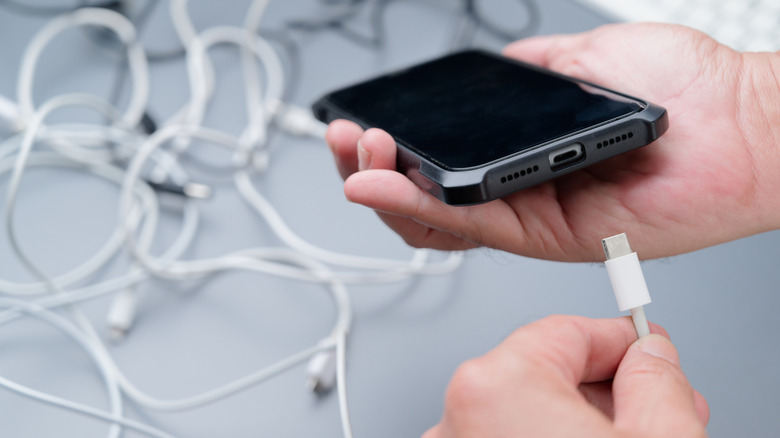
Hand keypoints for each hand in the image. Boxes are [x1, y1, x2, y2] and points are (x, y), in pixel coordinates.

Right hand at [326, 23, 779, 260]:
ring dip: (383, 191)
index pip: (437, 162)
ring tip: (355, 159)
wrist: (739, 117)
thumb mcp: (583, 59)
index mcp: (520, 153)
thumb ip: (527, 72)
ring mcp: (529, 217)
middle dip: (370, 169)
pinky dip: (418, 208)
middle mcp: (518, 191)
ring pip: (435, 222)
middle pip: (423, 197)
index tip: (362, 120)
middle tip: (345, 140)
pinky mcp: (545, 236)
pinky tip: (382, 186)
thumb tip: (486, 74)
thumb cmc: (679, 89)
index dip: (390, 148)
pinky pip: (470, 227)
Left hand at [422, 315, 708, 437]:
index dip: (621, 341)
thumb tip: (651, 354)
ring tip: (628, 433)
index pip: (566, 330)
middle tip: (653, 402)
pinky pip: (504, 434)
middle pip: (542, 371)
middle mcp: (457, 416)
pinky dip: (544, 436)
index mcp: (494, 386)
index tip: (649, 351)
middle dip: (604, 386)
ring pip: (524, 410)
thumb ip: (654, 379)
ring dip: (577, 416)